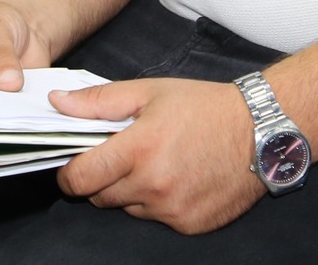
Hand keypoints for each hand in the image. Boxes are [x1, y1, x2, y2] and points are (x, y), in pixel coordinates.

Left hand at [50, 77, 264, 233]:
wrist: (260, 131)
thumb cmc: (204, 106)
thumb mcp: (148, 92)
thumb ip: (98, 101)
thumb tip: (57, 102)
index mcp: (139, 149)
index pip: (80, 178)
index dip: (68, 173)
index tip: (72, 164)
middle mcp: (153, 185)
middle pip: (100, 197)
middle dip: (101, 179)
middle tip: (122, 156)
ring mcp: (172, 210)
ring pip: (128, 209)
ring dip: (131, 191)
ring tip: (156, 162)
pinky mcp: (189, 225)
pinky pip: (156, 218)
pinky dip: (158, 203)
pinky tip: (177, 178)